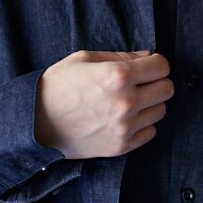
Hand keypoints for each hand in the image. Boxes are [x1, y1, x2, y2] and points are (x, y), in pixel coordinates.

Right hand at [35, 50, 173, 158]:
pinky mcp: (121, 146)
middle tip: (140, 82)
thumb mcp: (85, 58)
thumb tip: (147, 57)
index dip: (156, 63)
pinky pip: (150, 132)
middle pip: (167, 89)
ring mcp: (125, 127)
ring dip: (150, 103)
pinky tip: (124, 117)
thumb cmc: (58, 85)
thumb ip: (121, 57)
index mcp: (118, 75)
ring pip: (161, 111)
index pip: (162, 66)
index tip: (147, 65)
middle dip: (156, 82)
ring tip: (129, 100)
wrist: (35, 121)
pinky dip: (142, 124)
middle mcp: (126, 102)